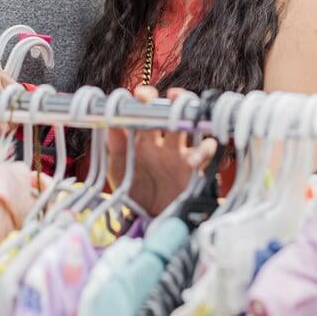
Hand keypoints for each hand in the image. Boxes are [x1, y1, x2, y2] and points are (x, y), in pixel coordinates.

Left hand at [106, 87, 216, 215]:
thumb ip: (115, 144)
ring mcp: (183, 154)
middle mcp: (165, 142)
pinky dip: (204, 152)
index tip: (141, 95)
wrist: (149, 220)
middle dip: (178, 99)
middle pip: (176, 111)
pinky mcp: (196, 170)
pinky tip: (193, 160)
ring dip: (195, 119)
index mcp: (145, 138)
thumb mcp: (119, 168)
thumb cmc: (133, 191)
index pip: (149, 110)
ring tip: (186, 121)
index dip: (147, 98)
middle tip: (173, 96)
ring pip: (196, 127)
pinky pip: (207, 153)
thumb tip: (110, 118)